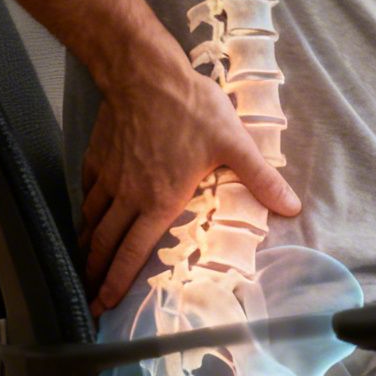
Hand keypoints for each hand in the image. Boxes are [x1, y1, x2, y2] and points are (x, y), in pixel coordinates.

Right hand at [77, 60, 301, 315]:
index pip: (133, 252)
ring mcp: (109, 176)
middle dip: (95, 276)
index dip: (118, 281)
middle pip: (105, 245)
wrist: (144, 72)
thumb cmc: (190, 107)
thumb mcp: (234, 143)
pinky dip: (84, 210)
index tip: (104, 302)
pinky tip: (86, 217)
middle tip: (88, 299)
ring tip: (84, 265)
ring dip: (87, 248)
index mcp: (159, 200)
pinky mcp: (97, 157)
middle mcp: (128, 195)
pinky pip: (86, 192)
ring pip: (92, 221)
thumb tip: (291, 207)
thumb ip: (261, 178)